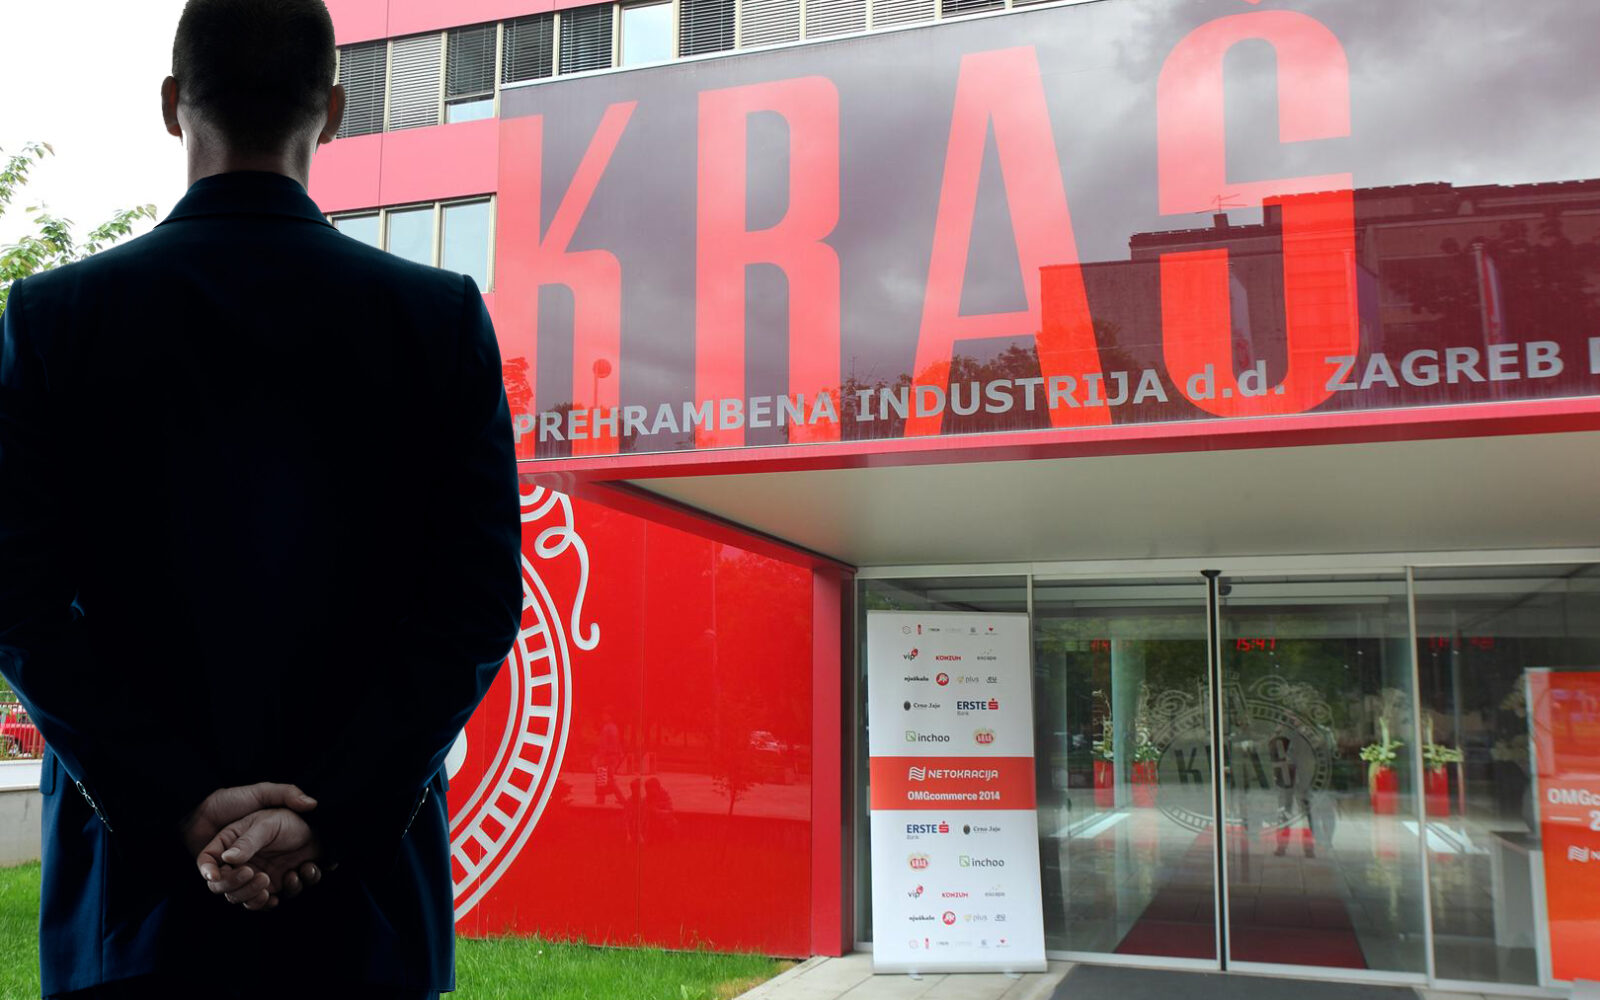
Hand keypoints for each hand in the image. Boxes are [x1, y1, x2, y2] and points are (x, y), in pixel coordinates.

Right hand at [197, 807, 323, 911]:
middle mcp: (239, 864)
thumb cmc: (287, 820)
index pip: (207, 862)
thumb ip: (247, 841)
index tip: (216, 876)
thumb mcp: (266, 825)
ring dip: (259, 898)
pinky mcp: (273, 887)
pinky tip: (296, 876)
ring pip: (245, 900)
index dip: (207, 871)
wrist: (318, 830)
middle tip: (262, 877)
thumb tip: (227, 859)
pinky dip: (280, 896)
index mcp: (230, 845)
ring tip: (286, 877)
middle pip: (223, 888)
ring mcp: (255, 878)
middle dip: (240, 888)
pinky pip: (268, 902)